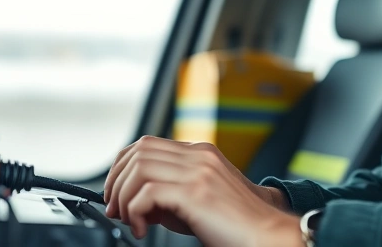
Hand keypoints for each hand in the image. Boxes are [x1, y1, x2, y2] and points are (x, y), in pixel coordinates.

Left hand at [103, 136, 298, 246]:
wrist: (266, 235)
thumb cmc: (235, 224)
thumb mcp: (197, 201)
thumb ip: (167, 195)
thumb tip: (132, 202)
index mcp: (201, 153)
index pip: (146, 145)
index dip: (122, 168)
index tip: (116, 194)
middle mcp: (199, 155)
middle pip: (138, 150)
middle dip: (117, 181)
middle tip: (115, 209)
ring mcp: (199, 171)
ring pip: (139, 168)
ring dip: (124, 197)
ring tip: (129, 220)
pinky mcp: (196, 192)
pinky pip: (148, 192)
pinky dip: (135, 212)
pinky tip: (142, 228)